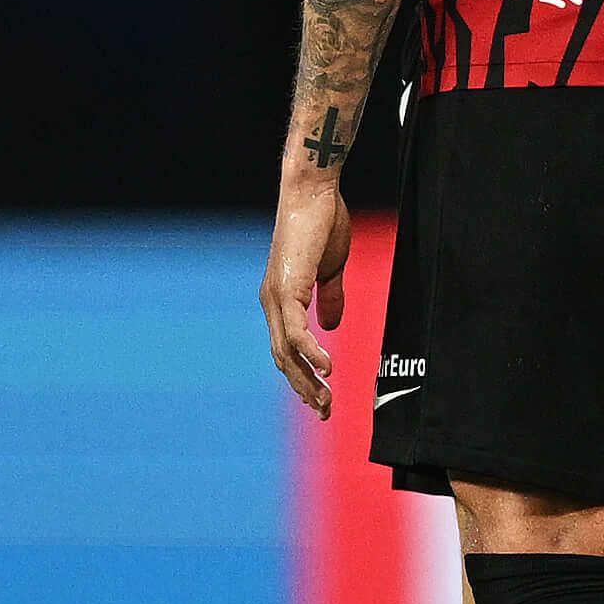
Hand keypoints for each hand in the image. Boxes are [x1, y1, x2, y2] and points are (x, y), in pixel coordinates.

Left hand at [261, 176, 355, 416]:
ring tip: (326, 400)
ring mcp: (276, 297)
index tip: (322, 398)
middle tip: (324, 411)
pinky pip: (296, 333)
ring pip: (286, 352)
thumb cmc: (323, 222)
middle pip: (282, 358)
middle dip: (304, 387)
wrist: (314, 191)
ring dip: (307, 379)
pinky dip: (311, 353)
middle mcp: (272, 302)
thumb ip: (329, 299)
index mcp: (280, 299)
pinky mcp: (288, 289)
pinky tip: (328, 369)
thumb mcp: (330, 268)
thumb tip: (331, 327)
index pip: (286, 348)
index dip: (302, 375)